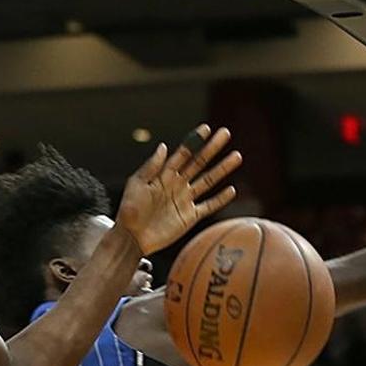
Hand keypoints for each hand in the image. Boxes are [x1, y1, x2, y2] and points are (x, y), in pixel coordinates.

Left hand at [116, 124, 241, 254]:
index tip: (207, 129)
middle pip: (199, 163)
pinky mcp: (189, 217)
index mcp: (164, 175)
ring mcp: (185, 200)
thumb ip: (151, 167)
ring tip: (236, 156)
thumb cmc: (129, 210)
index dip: (194, 141)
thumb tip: (164, 146)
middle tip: (225, 133)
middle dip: (213, 148)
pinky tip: (231, 190)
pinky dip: (220, 199)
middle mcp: (177, 184)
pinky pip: (208, 205)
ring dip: (222, 169)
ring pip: (208, 181)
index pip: (183, 154)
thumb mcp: (136, 184)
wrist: (131, 237)